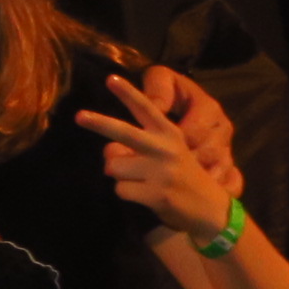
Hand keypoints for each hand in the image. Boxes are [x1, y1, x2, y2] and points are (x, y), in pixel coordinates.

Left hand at [79, 72, 238, 245]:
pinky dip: (126, 194)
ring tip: (140, 181)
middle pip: (124, 133)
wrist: (210, 208)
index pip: (146, 109)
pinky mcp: (157, 194)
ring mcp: (162, 172)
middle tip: (78, 116)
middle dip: (99, 123)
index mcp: (168, 133)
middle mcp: (165, 148)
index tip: (110, 79)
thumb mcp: (165, 154)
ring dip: (119, 176)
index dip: (128, 93)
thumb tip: (108, 152)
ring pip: (114, 167)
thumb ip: (136, 147)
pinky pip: (120, 190)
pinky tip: (145, 196)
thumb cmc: (180, 176)